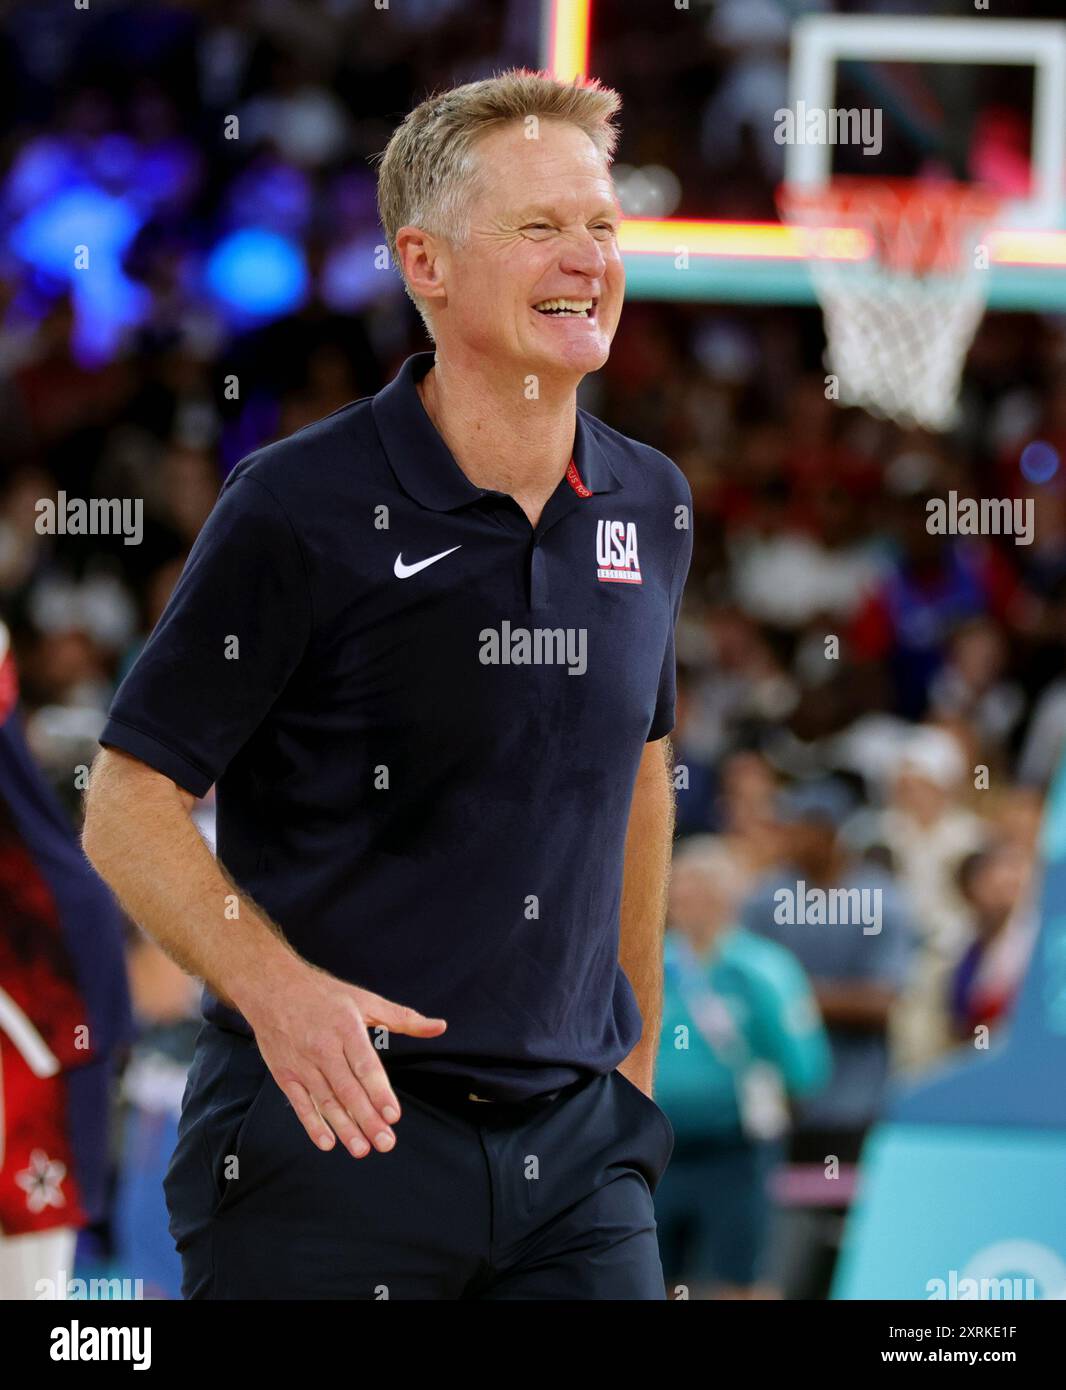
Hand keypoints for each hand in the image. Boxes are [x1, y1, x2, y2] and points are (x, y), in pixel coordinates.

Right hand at [235, 957, 446, 1156]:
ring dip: (344, 1128)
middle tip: (385, 1143)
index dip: (379, 1092)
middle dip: (367, 1119)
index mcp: (346, 1028)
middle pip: (348, 1090)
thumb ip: (403, 1018)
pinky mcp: (284, 1074)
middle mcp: (323, 1048)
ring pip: (326, 1101)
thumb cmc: (324, 995)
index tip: (393, 1116)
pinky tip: (327, 1142)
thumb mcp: (365, 1000)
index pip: (366, 1066)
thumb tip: (439, 1026)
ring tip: (362, 1149)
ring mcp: (302, 1063)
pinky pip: (300, 1103)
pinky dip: (312, 1124)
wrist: (272, 988)